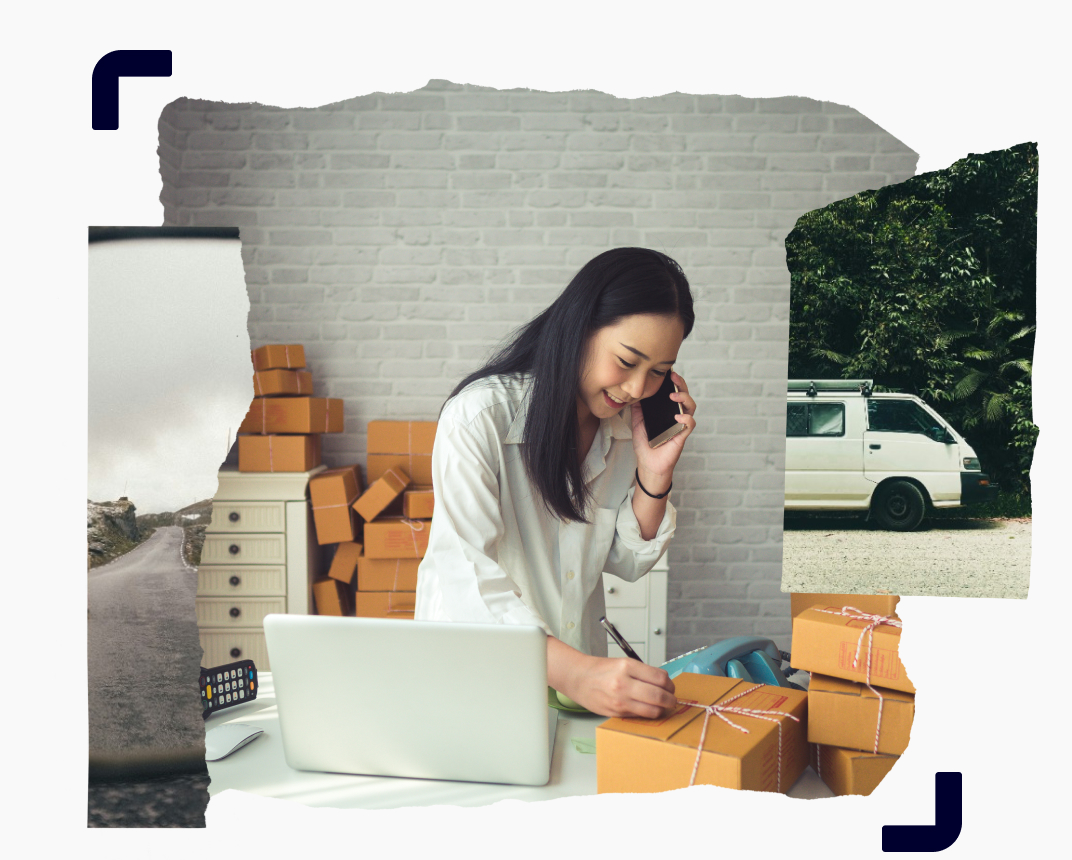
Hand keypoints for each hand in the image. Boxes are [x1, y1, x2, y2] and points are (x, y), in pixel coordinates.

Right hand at [563, 654, 677, 718]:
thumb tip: (663, 684)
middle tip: (672, 699)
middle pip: (659, 696)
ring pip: (652, 710)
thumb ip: (643, 673)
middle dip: (670, 699)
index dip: (670, 684)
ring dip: (662, 710)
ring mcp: (620, 700)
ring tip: (662, 706)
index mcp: (627, 667)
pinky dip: (647, 713)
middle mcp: (623, 683)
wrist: (578, 678)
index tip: (670, 686)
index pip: (660, 678)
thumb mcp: (623, 663)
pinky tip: (647, 709)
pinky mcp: (616, 713)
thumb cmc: (600, 670)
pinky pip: (640, 716)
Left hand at [628, 371, 696, 483]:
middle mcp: (676, 416)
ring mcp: (680, 425)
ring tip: (673, 396)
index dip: (674, 382)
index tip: (667, 372)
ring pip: (690, 407)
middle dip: (681, 384)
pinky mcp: (682, 436)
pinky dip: (686, 419)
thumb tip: (634, 393)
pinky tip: (678, 416)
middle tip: (673, 377)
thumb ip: (638, 408)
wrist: (647, 463)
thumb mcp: (638, 422)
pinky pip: (690, 425)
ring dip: (684, 398)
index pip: (674, 392)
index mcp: (667, 411)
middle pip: (685, 395)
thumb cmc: (646, 444)